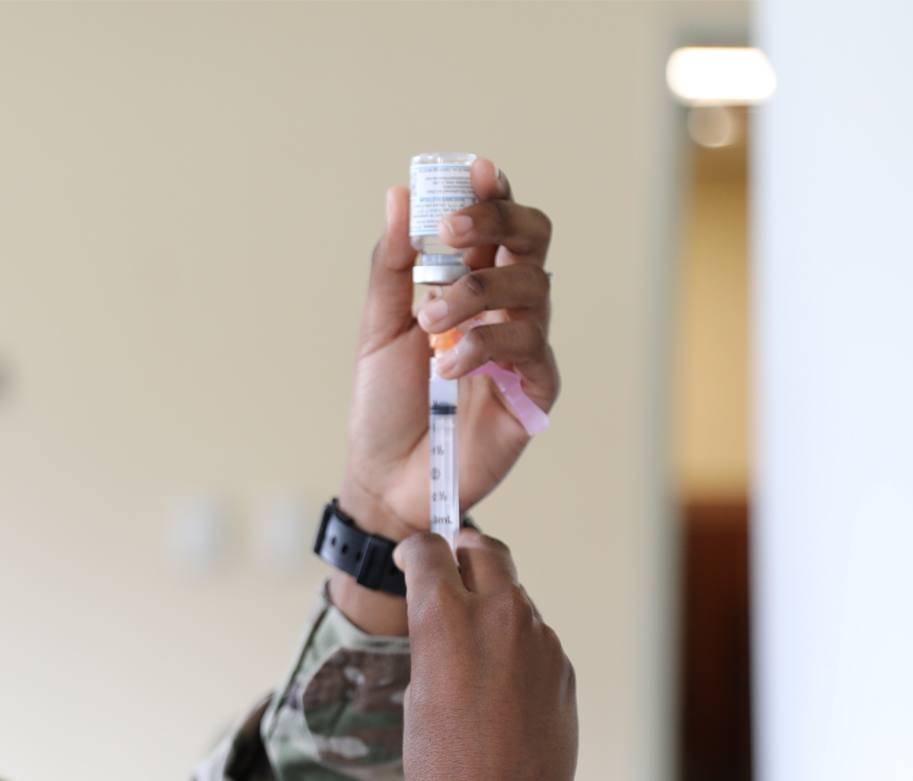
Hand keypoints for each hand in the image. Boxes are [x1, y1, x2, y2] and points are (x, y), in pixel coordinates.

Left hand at [339, 159, 558, 541]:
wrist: (386, 478)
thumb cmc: (386, 404)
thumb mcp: (377, 328)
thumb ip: (392, 266)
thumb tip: (399, 196)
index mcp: (470, 285)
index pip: (496, 226)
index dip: (492, 194)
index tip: (475, 170)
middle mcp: (505, 309)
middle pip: (532, 242)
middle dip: (496, 222)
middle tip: (451, 230)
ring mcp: (525, 348)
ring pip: (532, 288)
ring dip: (475, 293)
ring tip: (429, 323)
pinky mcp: (535, 391)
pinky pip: (532, 348)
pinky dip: (486, 346)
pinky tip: (448, 366)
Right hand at [394, 530, 576, 780]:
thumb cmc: (438, 765)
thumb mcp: (419, 688)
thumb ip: (439, 637)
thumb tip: (454, 616)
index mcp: (447, 617)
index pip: (432, 550)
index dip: (417, 550)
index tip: (413, 557)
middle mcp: (500, 617)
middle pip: (488, 551)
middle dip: (465, 550)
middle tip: (452, 561)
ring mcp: (541, 644)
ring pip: (516, 601)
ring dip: (495, 608)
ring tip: (474, 652)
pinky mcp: (564, 672)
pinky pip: (537, 643)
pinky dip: (518, 651)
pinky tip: (501, 692)